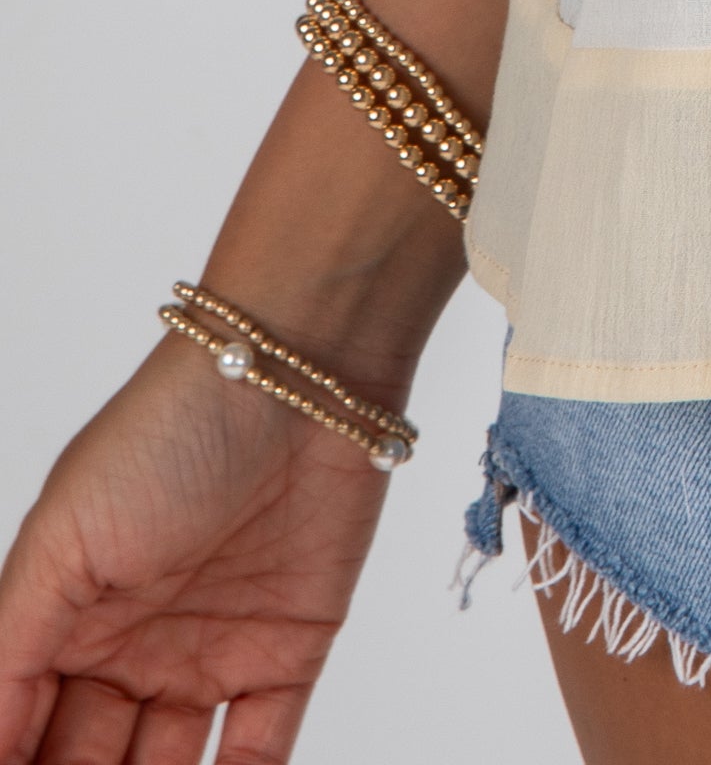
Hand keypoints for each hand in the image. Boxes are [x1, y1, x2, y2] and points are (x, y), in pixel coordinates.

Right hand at [0, 335, 400, 764]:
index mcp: (67, 621)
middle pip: (88, 760)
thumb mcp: (59, 540)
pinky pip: (259, 749)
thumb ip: (11, 653)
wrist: (297, 370)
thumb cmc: (167, 429)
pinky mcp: (289, 652)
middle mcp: (132, 647)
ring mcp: (210, 653)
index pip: (23, 730)